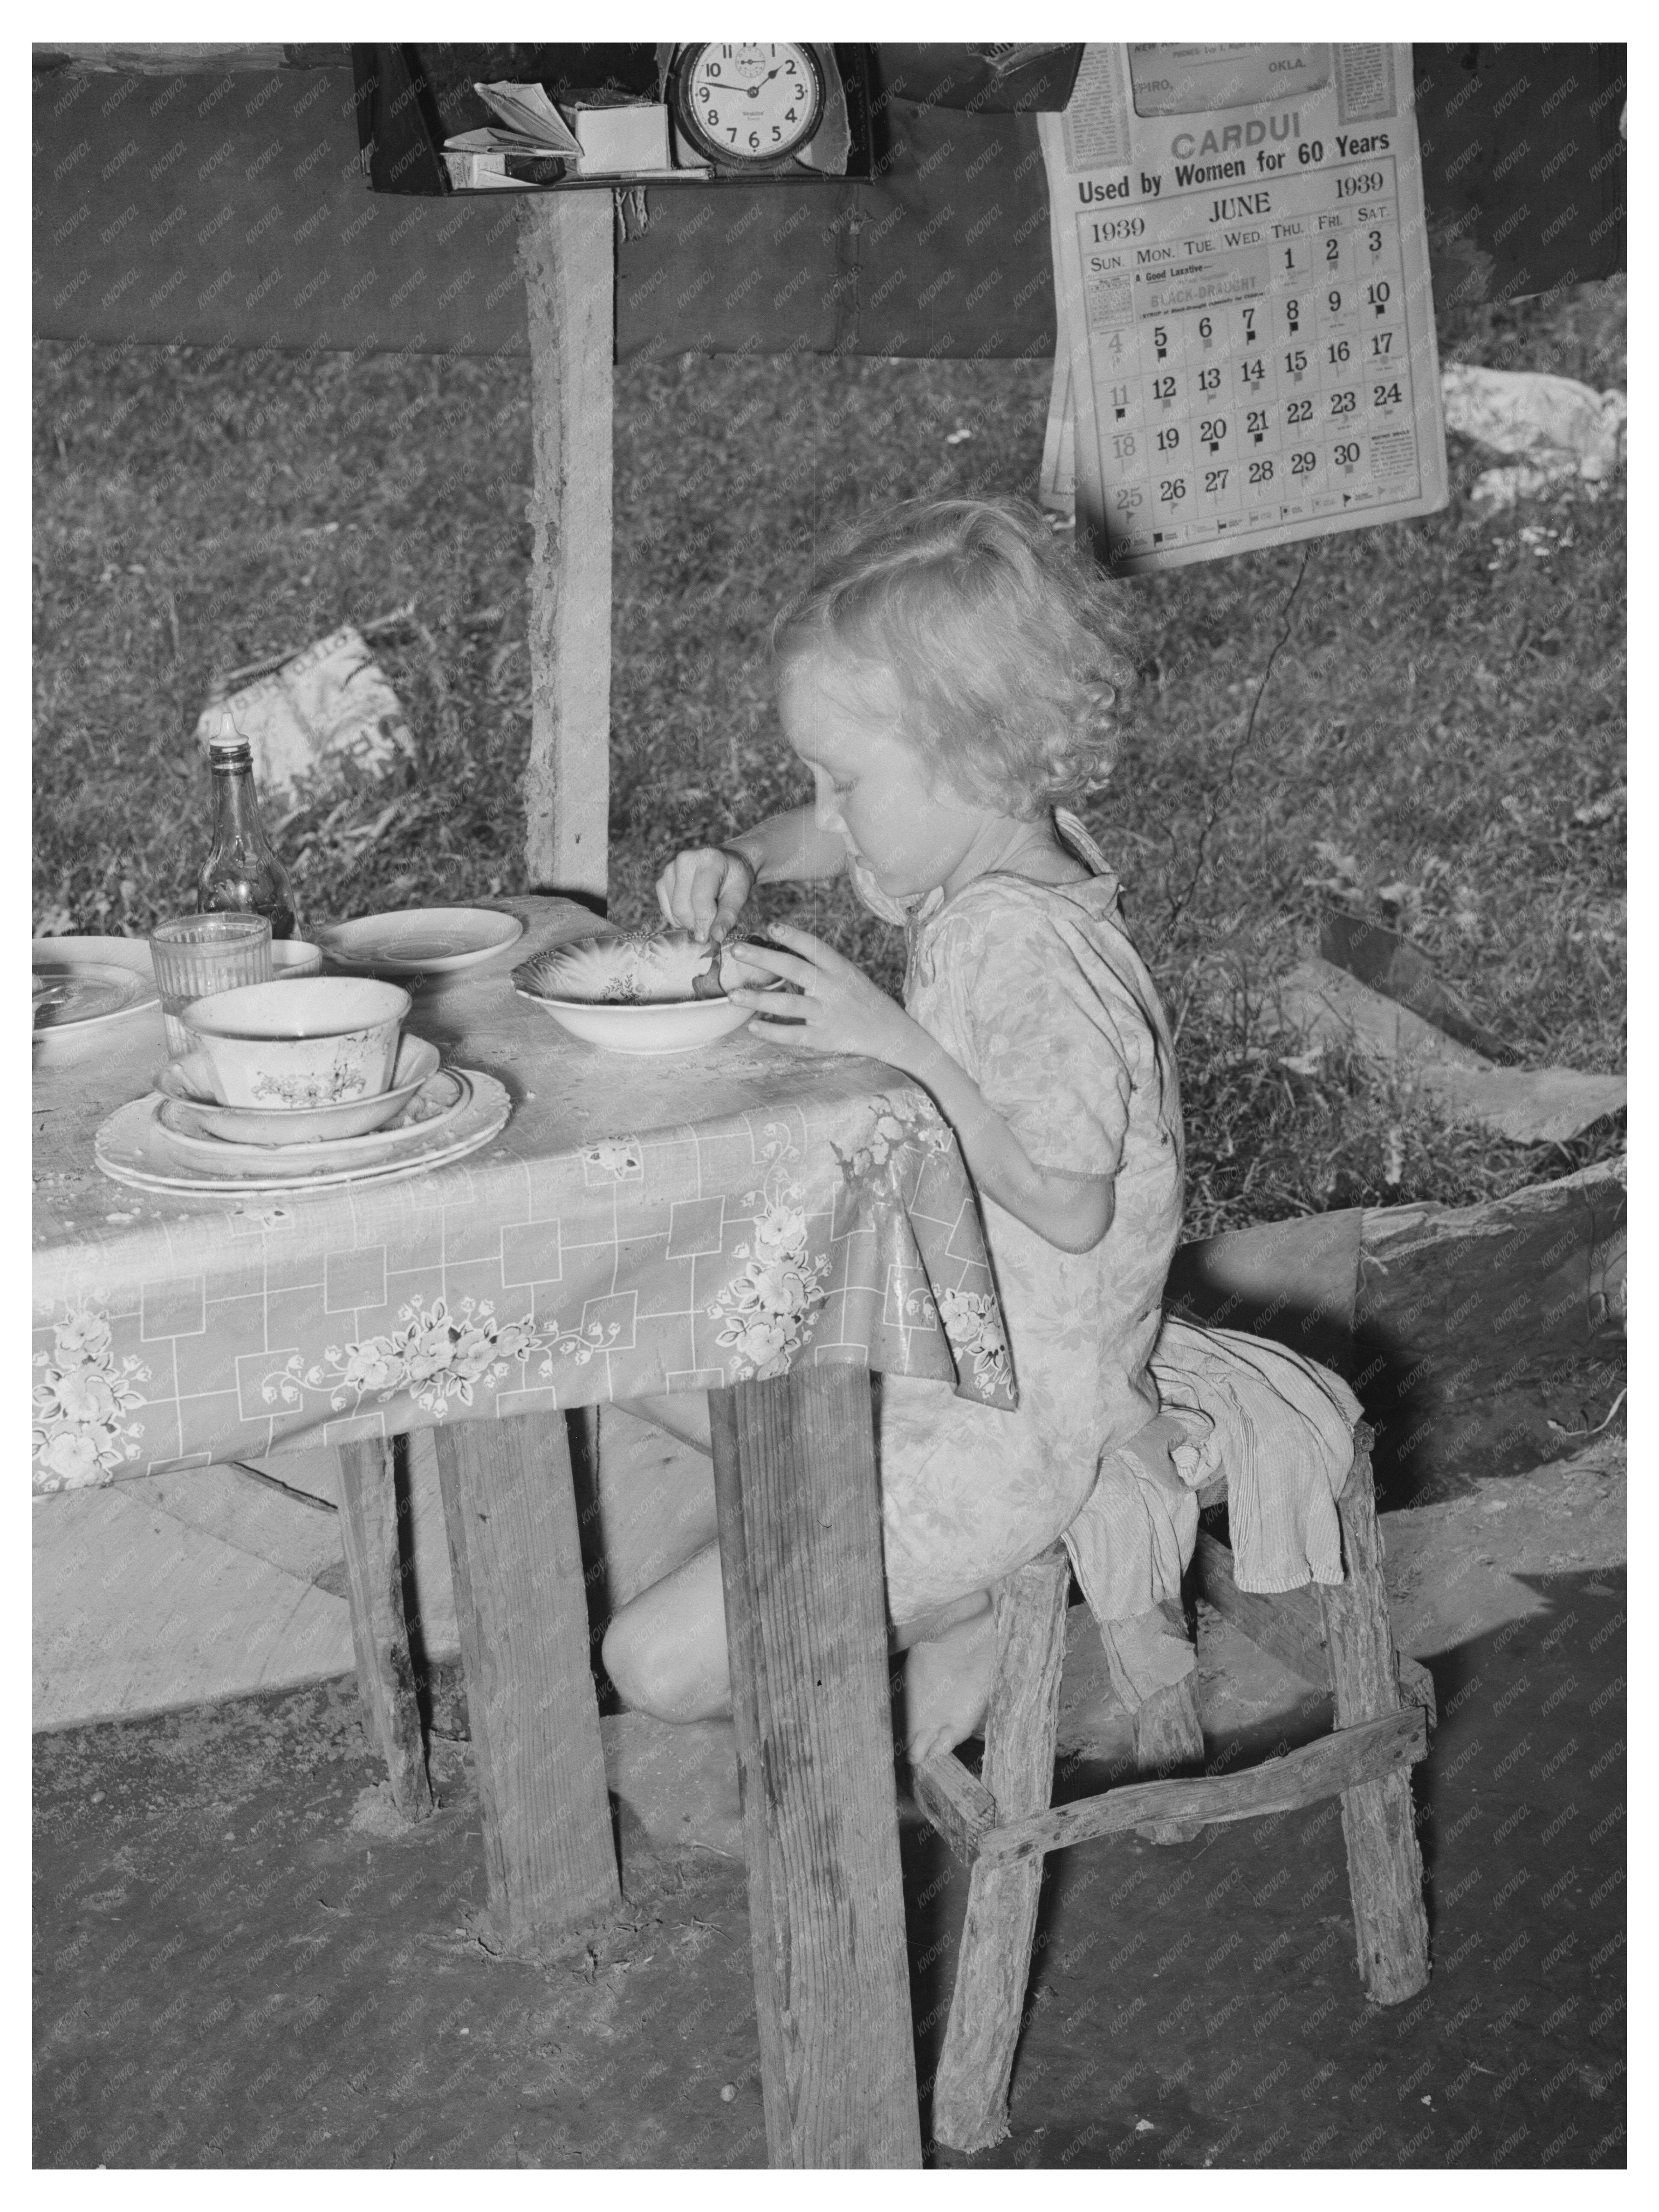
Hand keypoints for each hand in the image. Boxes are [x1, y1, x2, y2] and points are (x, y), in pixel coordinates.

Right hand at [655, 844, 755, 942]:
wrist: (724, 863)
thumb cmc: (734, 878)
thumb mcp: (738, 896)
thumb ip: (727, 917)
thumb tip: (716, 938)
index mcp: (709, 860)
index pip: (700, 899)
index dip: (703, 923)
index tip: (708, 938)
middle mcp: (685, 860)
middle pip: (682, 908)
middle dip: (695, 924)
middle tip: (709, 926)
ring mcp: (670, 869)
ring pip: (673, 911)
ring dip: (688, 921)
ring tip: (703, 913)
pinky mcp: (661, 879)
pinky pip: (666, 909)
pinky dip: (678, 917)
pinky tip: (692, 910)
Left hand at [725, 923, 918, 1062]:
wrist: (888, 1031)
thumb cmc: (860, 997)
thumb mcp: (847, 973)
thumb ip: (819, 963)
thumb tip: (780, 945)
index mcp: (839, 968)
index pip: (814, 947)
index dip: (793, 936)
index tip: (770, 926)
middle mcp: (832, 988)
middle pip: (794, 969)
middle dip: (764, 958)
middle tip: (736, 950)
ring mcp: (827, 1014)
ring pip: (788, 1004)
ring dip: (758, 999)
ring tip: (733, 995)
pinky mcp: (823, 1038)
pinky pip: (793, 1035)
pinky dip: (772, 1032)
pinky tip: (752, 1027)